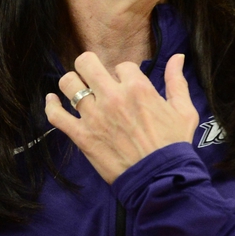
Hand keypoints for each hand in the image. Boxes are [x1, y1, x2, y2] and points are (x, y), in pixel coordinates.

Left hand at [45, 52, 198, 183]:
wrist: (160, 178)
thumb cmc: (174, 145)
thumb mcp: (183, 111)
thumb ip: (176, 81)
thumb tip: (177, 57)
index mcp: (138, 88)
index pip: (121, 65)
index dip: (122, 73)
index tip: (124, 85)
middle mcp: (112, 97)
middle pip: (86, 63)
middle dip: (89, 66)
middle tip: (93, 77)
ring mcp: (94, 116)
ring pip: (68, 83)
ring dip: (71, 83)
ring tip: (78, 90)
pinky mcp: (82, 136)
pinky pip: (56, 115)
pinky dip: (51, 105)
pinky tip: (53, 100)